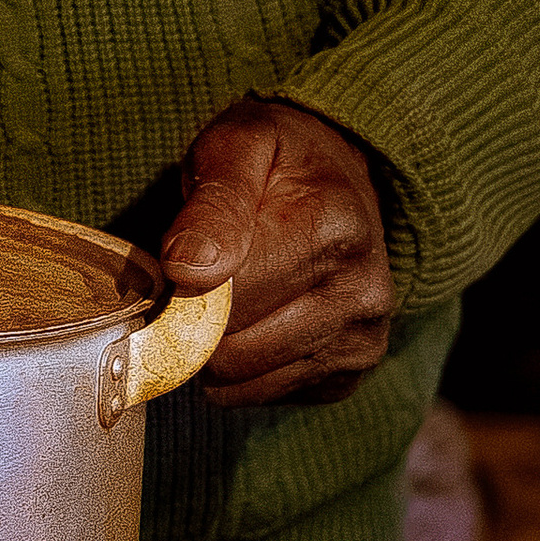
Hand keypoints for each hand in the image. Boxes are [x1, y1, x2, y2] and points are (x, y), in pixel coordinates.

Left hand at [160, 98, 393, 407]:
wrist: (339, 179)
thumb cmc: (277, 161)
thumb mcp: (237, 145)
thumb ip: (214, 203)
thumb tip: (187, 268)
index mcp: (334, 229)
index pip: (227, 298)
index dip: (182, 284)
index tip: (177, 261)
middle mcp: (361, 294)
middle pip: (232, 349)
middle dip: (194, 320)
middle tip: (195, 281)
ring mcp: (362, 340)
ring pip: (242, 382)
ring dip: (214, 349)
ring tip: (223, 299)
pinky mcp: (350, 374)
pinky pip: (263, 395)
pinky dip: (243, 369)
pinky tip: (254, 320)